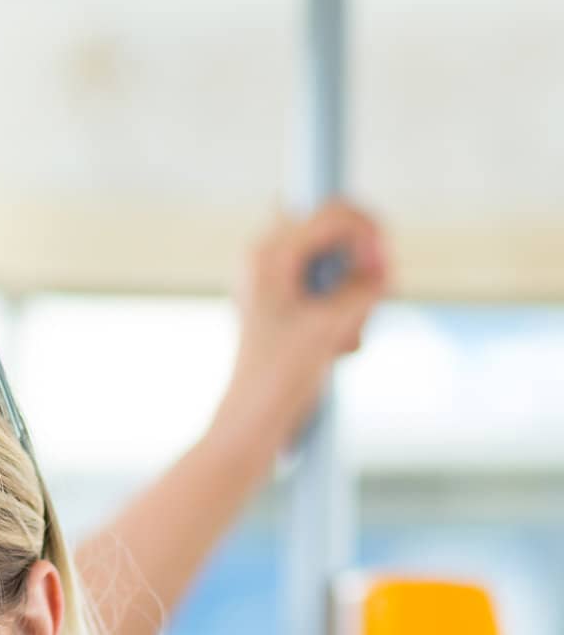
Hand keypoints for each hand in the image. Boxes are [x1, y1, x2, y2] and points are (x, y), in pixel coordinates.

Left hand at [214, 199, 390, 456]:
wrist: (251, 423)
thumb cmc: (278, 379)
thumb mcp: (330, 326)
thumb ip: (361, 285)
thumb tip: (382, 264)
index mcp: (267, 255)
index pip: (335, 211)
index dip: (369, 232)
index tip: (382, 266)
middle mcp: (266, 260)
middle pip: (339, 234)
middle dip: (363, 269)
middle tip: (368, 307)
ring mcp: (276, 283)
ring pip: (340, 268)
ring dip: (355, 301)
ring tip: (343, 343)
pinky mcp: (286, 306)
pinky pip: (332, 294)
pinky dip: (344, 318)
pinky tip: (336, 351)